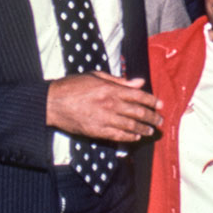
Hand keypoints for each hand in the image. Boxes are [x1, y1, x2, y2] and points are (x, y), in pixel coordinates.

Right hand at [45, 72, 162, 142]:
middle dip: (152, 117)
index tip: (160, 105)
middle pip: (138, 112)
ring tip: (151, 130)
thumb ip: (119, 80)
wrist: (52, 102)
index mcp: (111, 89)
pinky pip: (118, 135)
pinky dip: (130, 137)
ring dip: (144, 129)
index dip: (152, 101)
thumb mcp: (96, 76)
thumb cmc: (73, 86)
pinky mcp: (97, 131)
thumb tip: (139, 82)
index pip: (138, 95)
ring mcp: (104, 119)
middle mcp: (110, 104)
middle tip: (160, 120)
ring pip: (131, 126)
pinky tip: (136, 137)